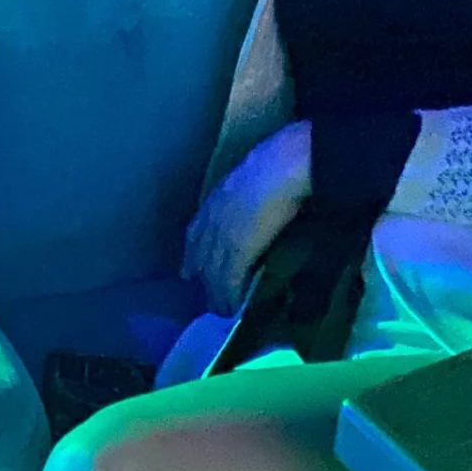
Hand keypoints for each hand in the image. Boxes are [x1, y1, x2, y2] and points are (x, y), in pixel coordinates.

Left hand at [180, 120, 312, 315]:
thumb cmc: (277, 160)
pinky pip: (229, 281)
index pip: (196, 232)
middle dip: (202, 277)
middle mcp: (213, 219)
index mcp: (217, 197)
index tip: (190, 270)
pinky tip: (233, 308)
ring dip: (216, 294)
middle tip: (207, 297)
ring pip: (212, 273)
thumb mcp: (254, 173)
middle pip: (201, 256)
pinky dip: (230, 296)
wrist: (282, 165)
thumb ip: (250, 190)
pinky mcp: (237, 253)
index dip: (193, 252)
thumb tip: (262, 196)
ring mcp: (222, 237)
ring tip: (222, 310)